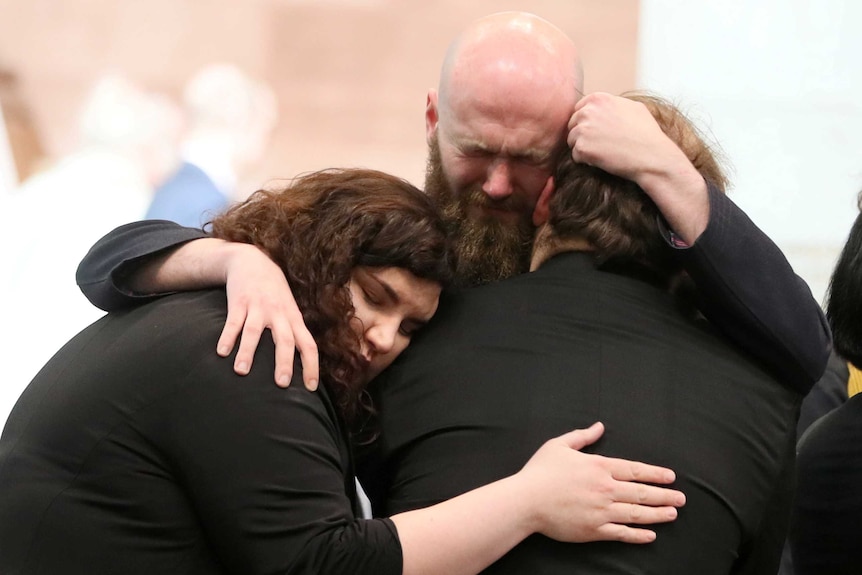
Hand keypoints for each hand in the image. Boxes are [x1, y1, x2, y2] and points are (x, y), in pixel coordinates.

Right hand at [218, 243, 319, 389]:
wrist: (252, 260)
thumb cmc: (274, 293)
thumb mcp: (290, 309)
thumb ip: (293, 332)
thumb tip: (298, 365)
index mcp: (293, 319)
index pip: (308, 345)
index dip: (311, 366)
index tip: (310, 387)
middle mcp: (279, 314)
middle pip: (285, 340)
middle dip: (284, 362)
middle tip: (282, 384)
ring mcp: (258, 307)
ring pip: (255, 332)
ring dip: (248, 352)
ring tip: (241, 372)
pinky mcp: (239, 302)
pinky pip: (233, 321)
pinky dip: (227, 336)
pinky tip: (222, 352)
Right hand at [516, 422, 684, 543]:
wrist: (525, 501)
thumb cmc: (540, 472)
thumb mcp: (559, 445)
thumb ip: (582, 436)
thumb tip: (599, 426)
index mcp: (598, 466)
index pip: (635, 470)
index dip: (656, 474)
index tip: (671, 477)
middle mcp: (604, 489)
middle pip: (642, 492)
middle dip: (664, 495)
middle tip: (681, 499)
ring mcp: (601, 511)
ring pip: (636, 513)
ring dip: (657, 514)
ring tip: (673, 514)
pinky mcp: (593, 530)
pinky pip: (622, 533)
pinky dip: (638, 535)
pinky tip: (650, 535)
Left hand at [567, 92, 681, 183]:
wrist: (651, 156)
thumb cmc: (647, 133)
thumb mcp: (633, 107)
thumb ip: (614, 104)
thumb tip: (604, 107)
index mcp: (598, 99)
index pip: (579, 109)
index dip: (586, 122)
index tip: (597, 131)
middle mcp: (587, 111)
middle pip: (572, 124)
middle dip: (582, 134)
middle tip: (601, 144)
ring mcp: (583, 130)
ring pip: (572, 140)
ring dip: (583, 148)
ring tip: (603, 152)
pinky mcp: (581, 148)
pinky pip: (575, 155)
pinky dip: (585, 160)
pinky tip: (602, 160)